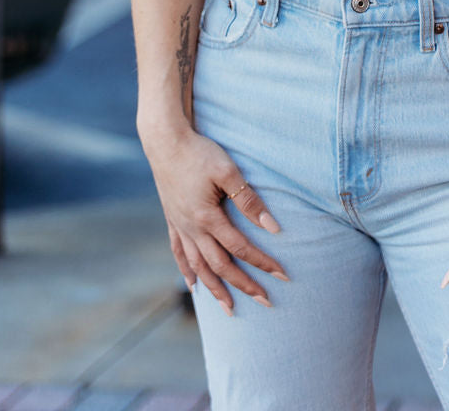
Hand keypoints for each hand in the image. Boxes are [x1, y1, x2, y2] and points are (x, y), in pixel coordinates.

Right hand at [143, 124, 288, 313]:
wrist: (164, 141)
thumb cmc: (199, 152)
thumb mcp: (228, 171)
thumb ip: (249, 199)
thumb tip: (272, 227)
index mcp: (207, 218)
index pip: (241, 248)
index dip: (263, 263)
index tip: (283, 275)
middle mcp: (192, 228)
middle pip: (220, 266)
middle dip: (244, 285)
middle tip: (265, 302)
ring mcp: (180, 226)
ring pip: (198, 266)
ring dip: (215, 288)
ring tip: (229, 308)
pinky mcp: (172, 219)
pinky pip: (179, 253)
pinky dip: (187, 271)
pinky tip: (194, 285)